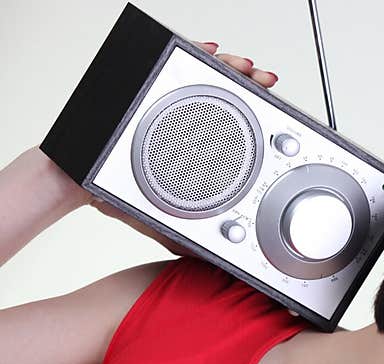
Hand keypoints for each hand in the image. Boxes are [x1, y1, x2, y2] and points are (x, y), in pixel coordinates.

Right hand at [90, 41, 278, 256]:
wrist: (75, 181)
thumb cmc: (118, 194)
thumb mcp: (167, 222)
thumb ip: (194, 240)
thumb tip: (218, 263)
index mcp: (193, 147)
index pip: (233, 126)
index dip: (260, 115)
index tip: (279, 109)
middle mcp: (180, 120)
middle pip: (224, 94)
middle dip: (249, 84)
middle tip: (266, 81)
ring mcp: (160, 102)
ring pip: (202, 76)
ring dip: (228, 67)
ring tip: (245, 66)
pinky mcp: (141, 90)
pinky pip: (167, 64)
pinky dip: (192, 55)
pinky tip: (210, 51)